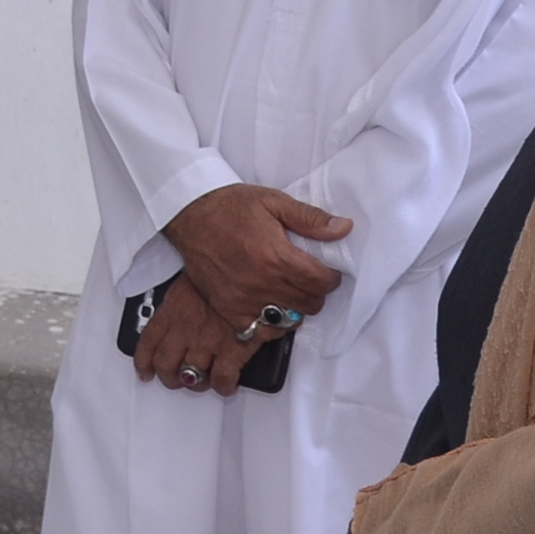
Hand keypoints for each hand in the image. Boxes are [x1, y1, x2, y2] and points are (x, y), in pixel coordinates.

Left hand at [130, 275, 260, 393]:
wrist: (251, 268)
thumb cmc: (226, 269)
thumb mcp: (193, 280)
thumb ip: (182, 300)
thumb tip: (179, 313)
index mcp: (174, 307)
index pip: (148, 341)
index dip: (143, 361)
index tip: (145, 371)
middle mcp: (186, 327)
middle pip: (166, 364)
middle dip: (169, 377)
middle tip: (175, 380)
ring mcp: (207, 340)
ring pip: (191, 376)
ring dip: (195, 384)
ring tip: (201, 381)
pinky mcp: (233, 349)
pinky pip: (222, 378)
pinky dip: (223, 386)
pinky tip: (226, 384)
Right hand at [162, 182, 350, 322]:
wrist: (190, 215)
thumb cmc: (232, 206)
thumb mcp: (274, 201)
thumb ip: (310, 218)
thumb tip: (344, 229)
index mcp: (276, 256)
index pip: (321, 282)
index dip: (331, 277)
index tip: (326, 270)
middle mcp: (261, 283)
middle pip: (310, 304)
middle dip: (316, 292)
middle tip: (308, 278)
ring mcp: (243, 301)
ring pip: (289, 320)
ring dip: (296, 307)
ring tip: (289, 290)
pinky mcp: (228, 310)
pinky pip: (261, 331)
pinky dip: (271, 323)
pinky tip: (271, 306)